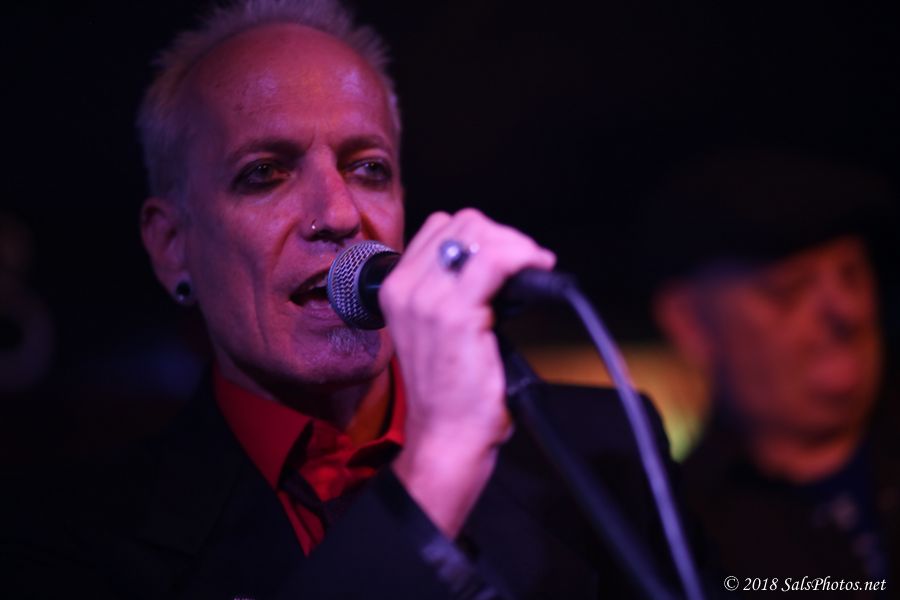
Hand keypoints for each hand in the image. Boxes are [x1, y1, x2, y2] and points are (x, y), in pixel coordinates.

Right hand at [380, 208, 554, 535]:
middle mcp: (405, 288)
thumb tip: (496, 261)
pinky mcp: (456, 314)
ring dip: (516, 245)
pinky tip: (538, 270)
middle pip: (462, 222)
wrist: (447, 436)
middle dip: (503, 237)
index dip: (483, 236)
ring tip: (534, 268)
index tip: (508, 258)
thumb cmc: (449, 391)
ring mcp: (426, 299)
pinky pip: (495, 259)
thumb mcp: (436, 329)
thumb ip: (451, 290)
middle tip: (526, 264)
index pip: (442, 227)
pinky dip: (524, 256)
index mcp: (395, 288)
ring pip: (479, 233)